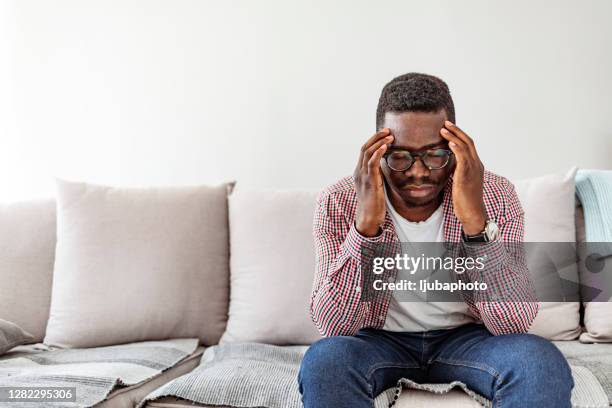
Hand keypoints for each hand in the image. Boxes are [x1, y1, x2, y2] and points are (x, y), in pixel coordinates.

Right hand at [353, 128, 393, 236]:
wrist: (368, 216)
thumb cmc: (374, 202)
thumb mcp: (375, 184)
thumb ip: (378, 174)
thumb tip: (387, 166)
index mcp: (359, 172)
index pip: (364, 151)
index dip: (373, 141)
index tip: (384, 134)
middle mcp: (358, 171)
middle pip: (364, 148)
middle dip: (376, 137)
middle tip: (388, 131)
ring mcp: (363, 176)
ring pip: (368, 153)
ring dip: (379, 142)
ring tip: (390, 136)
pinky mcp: (369, 180)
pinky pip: (372, 163)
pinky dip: (378, 152)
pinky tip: (385, 147)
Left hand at [440, 121, 486, 235]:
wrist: (473, 213)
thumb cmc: (465, 200)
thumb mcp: (460, 182)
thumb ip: (457, 172)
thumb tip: (448, 166)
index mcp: (476, 166)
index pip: (469, 145)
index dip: (460, 135)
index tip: (450, 128)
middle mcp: (477, 165)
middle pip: (468, 142)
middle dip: (457, 131)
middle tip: (446, 123)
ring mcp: (473, 170)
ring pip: (466, 148)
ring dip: (454, 137)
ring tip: (443, 130)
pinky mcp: (467, 176)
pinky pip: (463, 159)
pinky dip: (457, 149)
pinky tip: (450, 144)